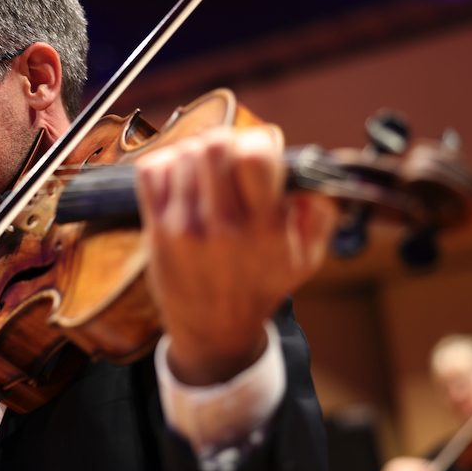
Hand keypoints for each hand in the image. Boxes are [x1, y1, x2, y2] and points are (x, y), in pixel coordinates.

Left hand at [135, 126, 336, 385]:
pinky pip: (151, 170)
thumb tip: (315, 174)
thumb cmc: (260, 286)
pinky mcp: (155, 228)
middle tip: (231, 158)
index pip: (254, 158)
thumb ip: (320, 213)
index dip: (261, 141)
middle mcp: (222, 226)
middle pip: (214, 146)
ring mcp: (183, 227)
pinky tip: (182, 180)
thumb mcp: (306, 258)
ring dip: (197, 153)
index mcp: (265, 230)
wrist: (213, 330)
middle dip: (226, 140)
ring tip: (208, 173)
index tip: (262, 152)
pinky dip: (166, 164)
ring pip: (183, 154)